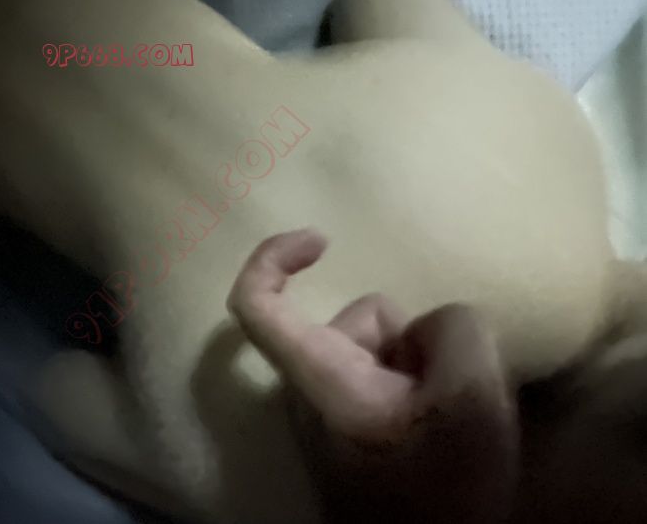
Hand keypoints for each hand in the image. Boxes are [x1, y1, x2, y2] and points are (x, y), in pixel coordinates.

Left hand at [228, 229, 519, 522]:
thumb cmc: (446, 486)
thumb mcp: (470, 394)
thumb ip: (454, 327)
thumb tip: (427, 329)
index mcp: (321, 378)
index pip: (257, 304)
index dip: (274, 256)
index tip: (322, 241)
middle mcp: (310, 391)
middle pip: (362, 320)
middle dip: (411, 337)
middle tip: (448, 389)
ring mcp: (332, 411)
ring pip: (384, 347)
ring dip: (420, 364)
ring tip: (448, 412)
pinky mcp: (352, 426)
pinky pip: (388, 375)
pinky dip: (417, 382)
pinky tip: (440, 419)